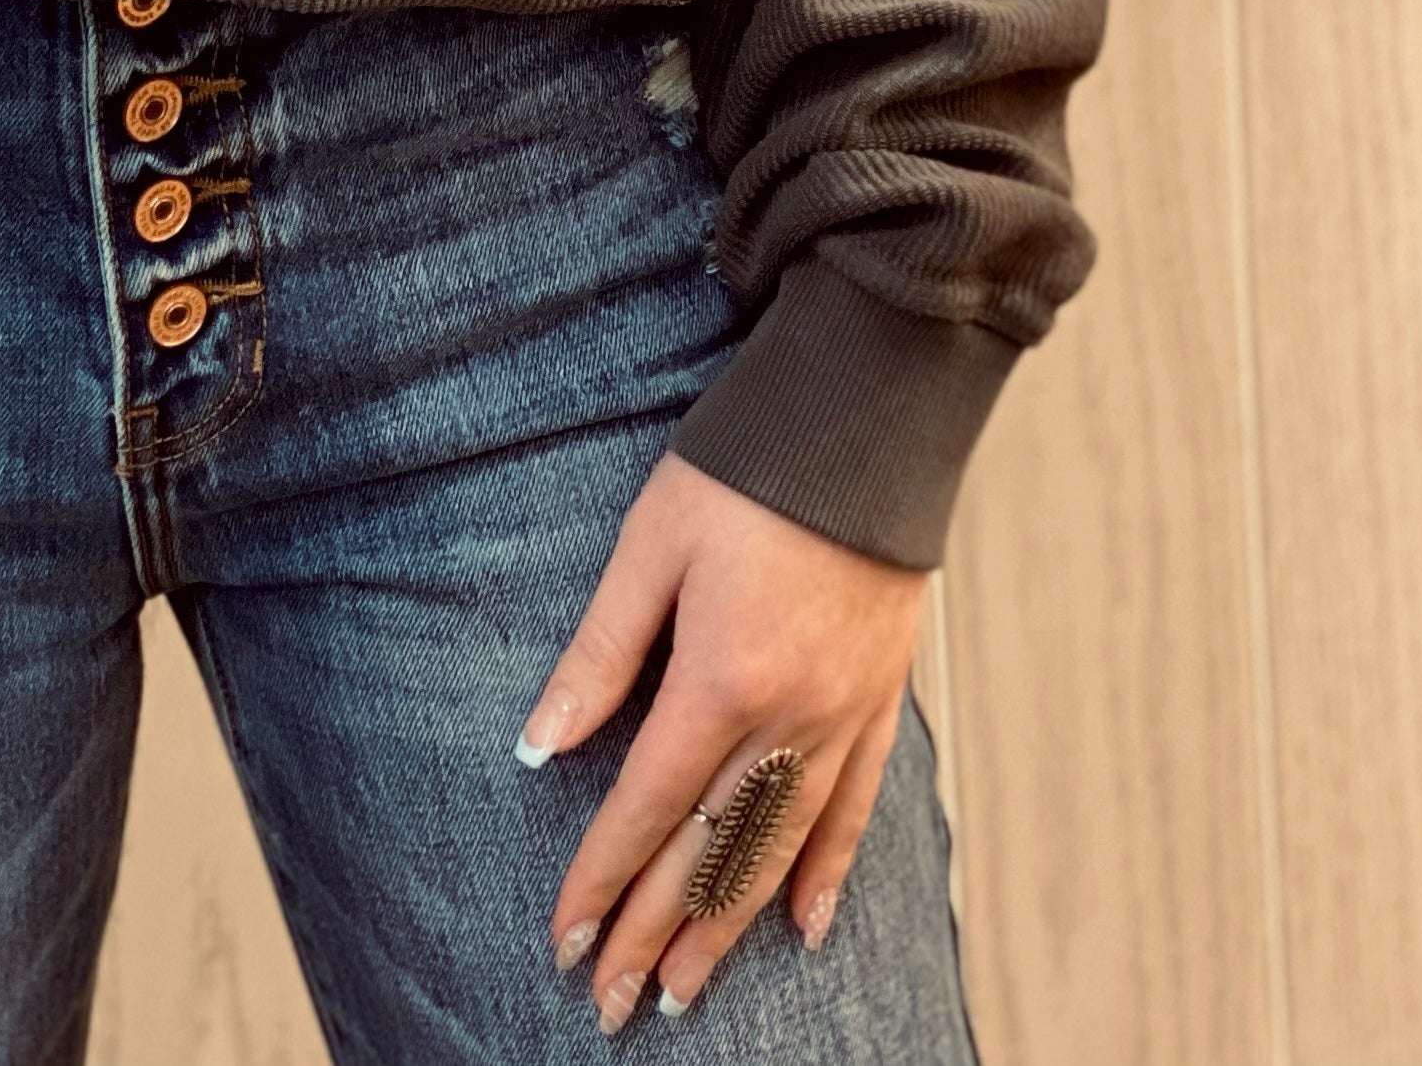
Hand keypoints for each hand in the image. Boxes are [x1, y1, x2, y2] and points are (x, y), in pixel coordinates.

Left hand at [519, 452, 926, 1030]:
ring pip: (779, 849)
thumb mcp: (650, 546)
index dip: (602, 879)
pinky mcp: (881, 700)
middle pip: (711, 849)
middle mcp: (790, 717)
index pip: (647, 808)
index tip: (565, 939)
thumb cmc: (743, 469)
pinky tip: (802, 926)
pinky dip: (824, 872)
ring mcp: (844, 716)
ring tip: (685, 988)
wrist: (867, 419)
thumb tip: (540, 746)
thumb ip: (600, 654)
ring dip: (728, 925)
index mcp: (722, 679)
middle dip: (655, 932)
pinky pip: (855, 808)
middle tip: (611, 1002)